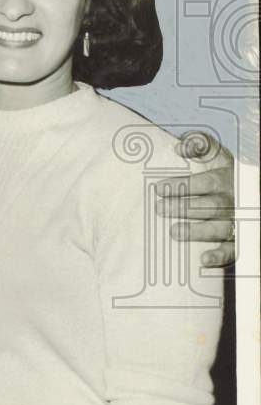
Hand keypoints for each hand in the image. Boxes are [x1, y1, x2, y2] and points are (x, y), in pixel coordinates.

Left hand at [154, 132, 234, 267]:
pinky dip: (220, 256)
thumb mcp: (216, 156)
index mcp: (227, 178)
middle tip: (159, 208)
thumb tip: (180, 146)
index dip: (183, 185)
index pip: (206, 182)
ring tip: (173, 232)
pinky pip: (234, 251)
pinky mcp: (240, 240)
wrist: (247, 192)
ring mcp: (238, 221)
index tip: (158, 188)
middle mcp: (234, 200)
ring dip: (197, 231)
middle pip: (210, 206)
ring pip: (220, 228)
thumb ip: (200, 145)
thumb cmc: (224, 173)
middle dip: (183, 208)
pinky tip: (203, 259)